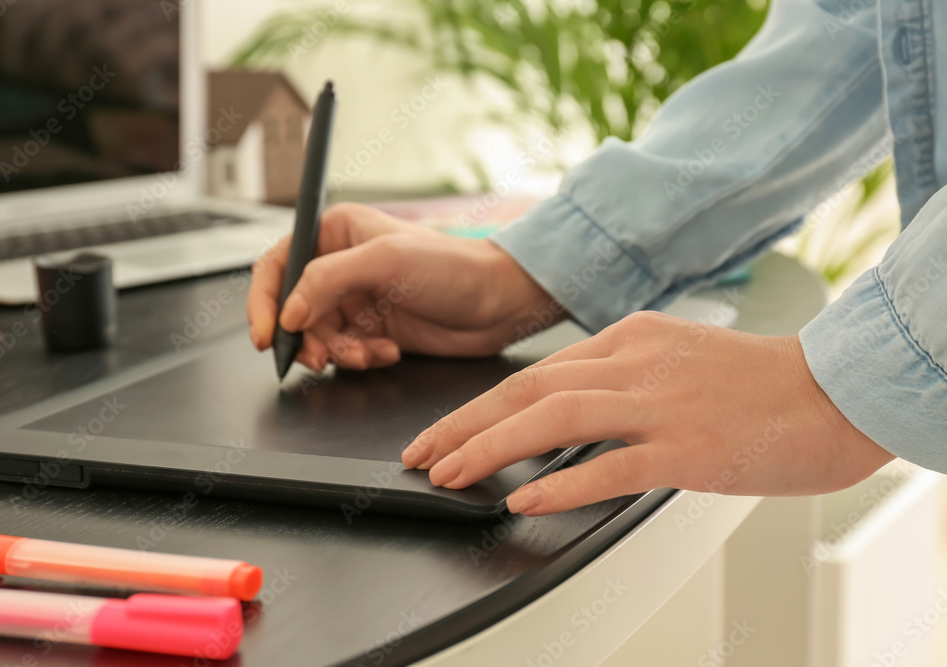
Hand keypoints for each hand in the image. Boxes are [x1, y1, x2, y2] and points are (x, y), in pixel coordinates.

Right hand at [248, 203, 559, 369]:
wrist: (499, 303)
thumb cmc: (454, 266)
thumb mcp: (385, 262)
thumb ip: (327, 281)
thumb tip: (289, 312)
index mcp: (335, 232)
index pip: (277, 265)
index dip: (263, 301)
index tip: (267, 335)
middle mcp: (341, 266)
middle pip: (294, 310)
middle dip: (307, 338)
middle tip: (322, 357)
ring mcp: (357, 300)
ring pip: (318, 337)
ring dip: (338, 352)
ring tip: (367, 353)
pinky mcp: (373, 330)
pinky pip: (345, 353)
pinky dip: (360, 359)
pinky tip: (388, 352)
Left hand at [401, 311, 893, 515]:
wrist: (835, 395)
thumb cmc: (759, 386)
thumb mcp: (676, 361)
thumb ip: (621, 379)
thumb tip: (564, 417)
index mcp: (630, 338)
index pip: (536, 372)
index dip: (481, 405)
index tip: (444, 430)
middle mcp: (636, 362)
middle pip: (527, 388)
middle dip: (462, 423)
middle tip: (421, 453)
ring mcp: (660, 403)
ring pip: (552, 416)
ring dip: (489, 448)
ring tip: (448, 474)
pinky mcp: (688, 447)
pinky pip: (608, 464)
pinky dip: (558, 482)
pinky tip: (523, 500)